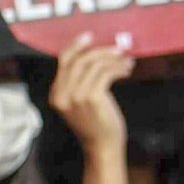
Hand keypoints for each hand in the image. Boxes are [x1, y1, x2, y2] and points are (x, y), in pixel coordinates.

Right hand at [50, 35, 134, 155]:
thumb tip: (96, 56)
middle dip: (100, 51)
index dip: (76, 46)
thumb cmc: (97, 124)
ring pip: (94, 65)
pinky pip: (105, 73)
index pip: (64, 62)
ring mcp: (76, 97)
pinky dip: (118, 68)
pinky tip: (126, 70)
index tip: (89, 36)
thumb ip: (80, 83)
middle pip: (79, 60)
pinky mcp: (91, 99)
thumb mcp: (81, 103)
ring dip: (113, 60)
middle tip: (118, 48)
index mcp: (57, 94)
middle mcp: (62, 94)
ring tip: (127, 62)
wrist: (103, 147)